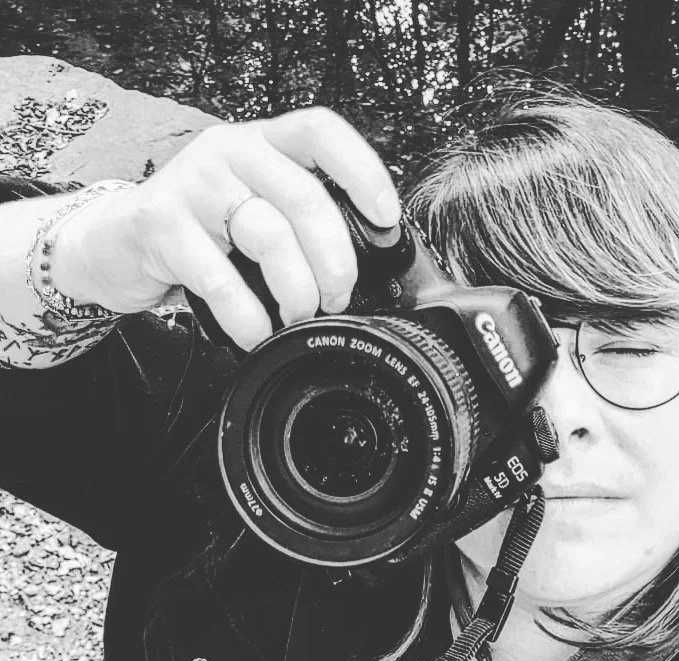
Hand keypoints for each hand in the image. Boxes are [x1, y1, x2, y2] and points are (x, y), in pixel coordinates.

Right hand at [53, 107, 400, 350]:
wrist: (113, 244)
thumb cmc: (201, 235)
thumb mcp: (254, 211)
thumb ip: (297, 222)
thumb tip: (361, 269)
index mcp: (262, 143)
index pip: (320, 132)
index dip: (362, 171)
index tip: (386, 217)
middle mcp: (229, 150)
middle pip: (305, 197)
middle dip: (335, 260)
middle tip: (337, 298)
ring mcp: (192, 182)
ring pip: (270, 235)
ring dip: (296, 290)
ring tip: (297, 316)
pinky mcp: (160, 222)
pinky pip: (221, 279)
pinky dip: (247, 317)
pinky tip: (255, 333)